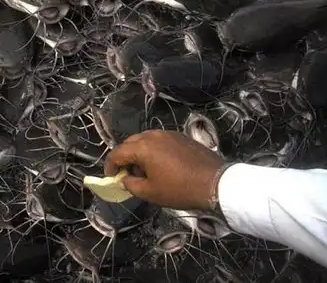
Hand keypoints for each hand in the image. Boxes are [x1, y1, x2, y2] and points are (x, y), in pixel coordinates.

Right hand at [104, 130, 225, 209]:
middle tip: (127, 174)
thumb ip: (131, 184)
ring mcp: (168, 134)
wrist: (216, 183)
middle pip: (130, 143)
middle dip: (125, 158)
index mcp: (143, 147)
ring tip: (146, 171)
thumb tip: (125, 179)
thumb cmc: (180, 189)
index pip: (117, 153)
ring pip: (145, 140)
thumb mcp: (151, 193)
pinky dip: (154, 150)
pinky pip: (160, 141)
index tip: (111, 177)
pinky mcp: (181, 137)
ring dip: (140, 153)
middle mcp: (153, 135)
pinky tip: (162, 165)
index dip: (110, 165)